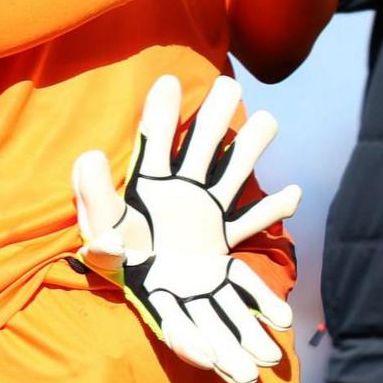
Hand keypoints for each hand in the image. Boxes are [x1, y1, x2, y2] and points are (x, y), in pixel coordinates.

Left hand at [73, 75, 299, 382]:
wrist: (143, 302)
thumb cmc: (117, 263)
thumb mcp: (98, 230)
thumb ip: (93, 196)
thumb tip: (89, 154)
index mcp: (146, 188)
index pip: (155, 141)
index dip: (161, 111)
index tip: (168, 79)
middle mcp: (180, 193)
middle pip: (202, 145)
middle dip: (216, 114)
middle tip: (229, 84)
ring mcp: (205, 215)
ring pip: (233, 173)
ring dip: (250, 148)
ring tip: (268, 120)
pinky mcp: (222, 241)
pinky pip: (252, 222)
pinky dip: (274, 209)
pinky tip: (294, 193)